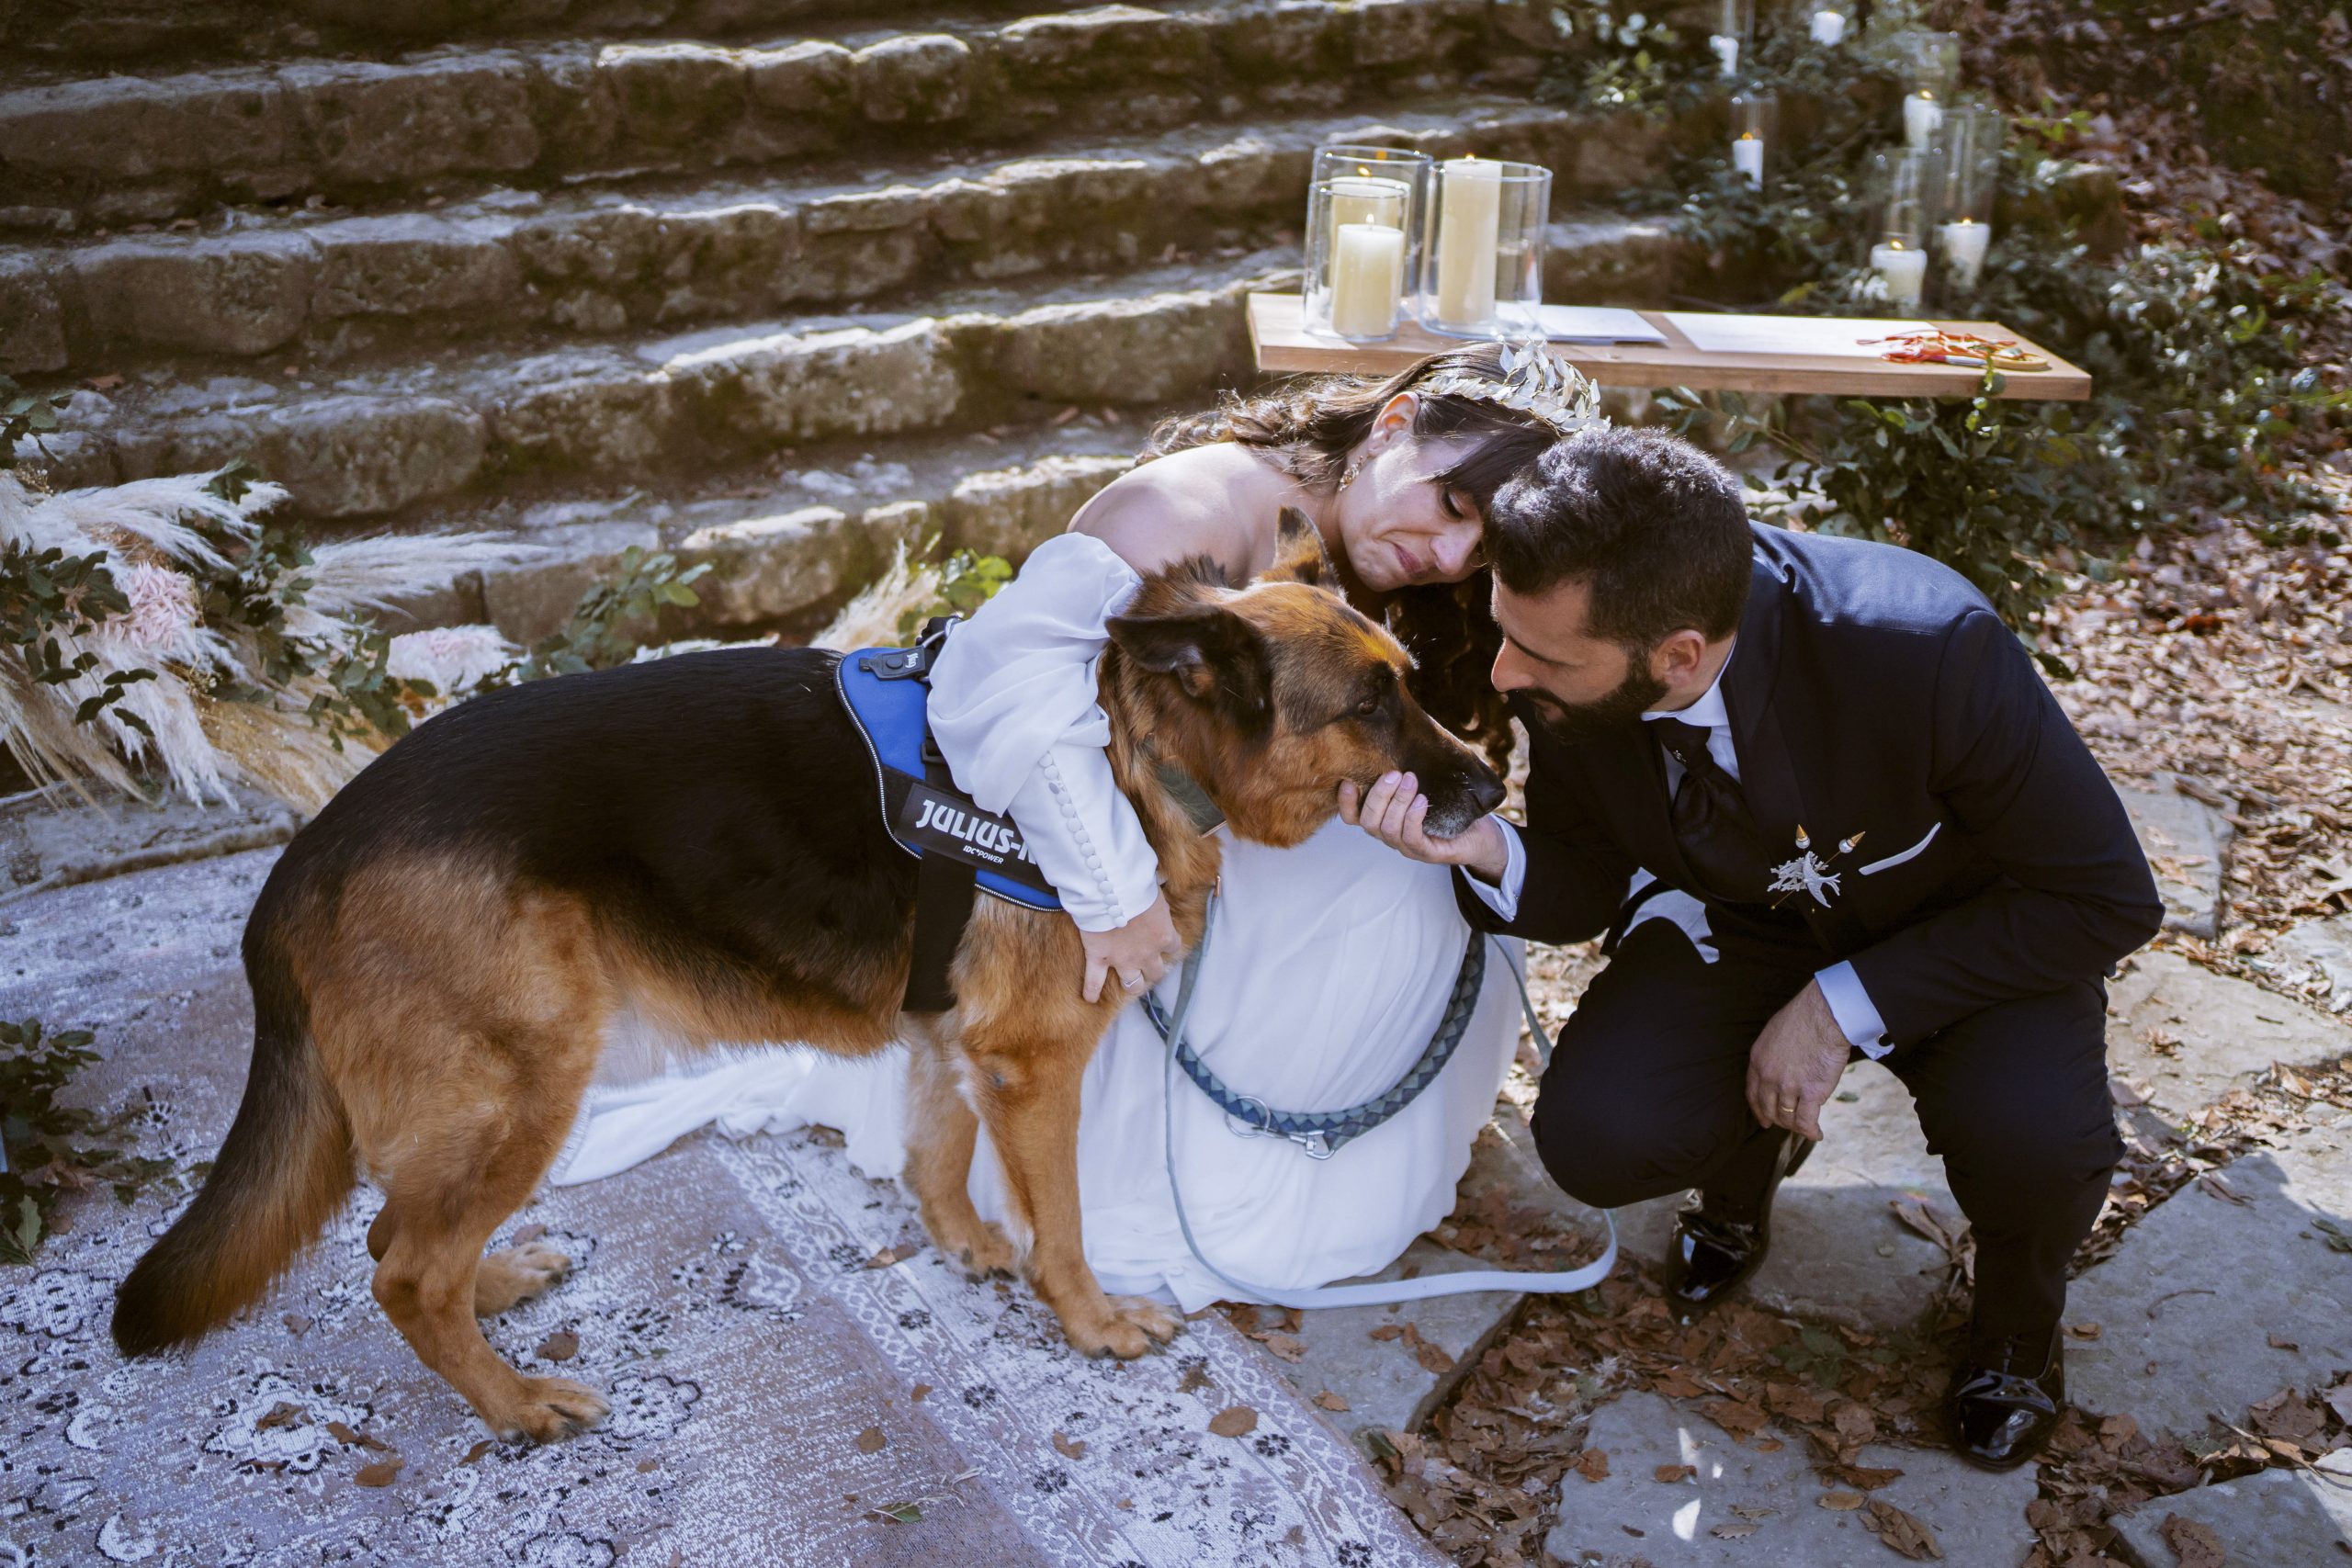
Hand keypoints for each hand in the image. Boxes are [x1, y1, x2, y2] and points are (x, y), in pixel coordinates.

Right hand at [1079, 891, 1181, 1003]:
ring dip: (1132, 984)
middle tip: (1148, 965)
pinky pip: (1094, 980)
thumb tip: (1159, 899)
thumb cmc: (1136, 886)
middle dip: (1153, 969)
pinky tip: (1090, 998)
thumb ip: (1158, 905)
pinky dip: (1091, 990)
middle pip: (1155, 972)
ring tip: (1130, 984)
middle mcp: (1146, 953)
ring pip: (1132, 983)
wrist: (1111, 891)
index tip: (1162, 940)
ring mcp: (1122, 959)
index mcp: (1164, 936)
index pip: (1173, 946)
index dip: (1167, 944)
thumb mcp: (1156, 893)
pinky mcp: (1099, 958)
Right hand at [1339, 772, 1509, 881]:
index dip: (1345, 802)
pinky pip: (1411, 838)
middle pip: (1367, 821)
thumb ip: (1408, 771)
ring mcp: (1407, 846)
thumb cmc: (1451, 807)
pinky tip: (1422, 801)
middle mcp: (1390, 835)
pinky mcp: (1426, 853)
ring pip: (1387, 829)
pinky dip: (1413, 818)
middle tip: (1395, 773)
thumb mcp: (1425, 785)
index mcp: (1384, 819)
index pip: (1353, 817)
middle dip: (1378, 795)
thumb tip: (1400, 737)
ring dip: (1397, 802)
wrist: (1483, 833)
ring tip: (1412, 781)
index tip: (1347, 781)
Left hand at [1745, 979, 1849, 1140]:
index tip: (1763, 1118)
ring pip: (1787, 1117)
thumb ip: (1773, 1053)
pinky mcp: (1810, 1094)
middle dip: (1776, 1120)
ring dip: (1796, 1125)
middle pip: (1768, 1108)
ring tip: (1804, 1127)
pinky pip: (1806, 1121)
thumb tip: (1781, 1064)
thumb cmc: (1804, 1018)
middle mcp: (1769, 1077)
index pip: (1753, 1093)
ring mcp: (1788, 1087)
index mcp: (1758, 1061)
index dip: (1758, 1109)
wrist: (1824, 1017)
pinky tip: (1817, 1134)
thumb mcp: (1774, 1033)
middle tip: (1783, 1125)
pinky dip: (1811, 1131)